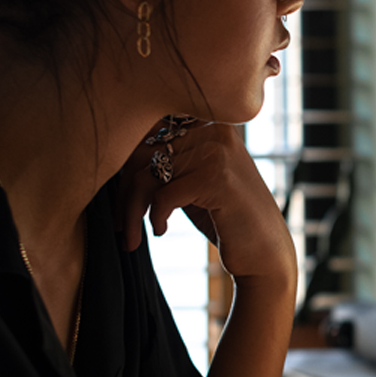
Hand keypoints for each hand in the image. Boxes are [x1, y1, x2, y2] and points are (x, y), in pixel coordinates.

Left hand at [115, 122, 297, 289]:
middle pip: (141, 151)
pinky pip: (162, 194)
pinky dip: (154, 217)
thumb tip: (110, 152)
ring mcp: (217, 152)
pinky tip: (161, 231)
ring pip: (147, 175)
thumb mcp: (193, 180)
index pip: (146, 129)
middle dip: (123, 193)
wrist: (265, 254)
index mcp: (208, 122)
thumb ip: (165, 159)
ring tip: (132, 236)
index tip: (120, 201)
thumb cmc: (225, 218)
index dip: (123, 165)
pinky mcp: (217, 179)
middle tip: (120, 224)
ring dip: (131, 211)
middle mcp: (214, 129)